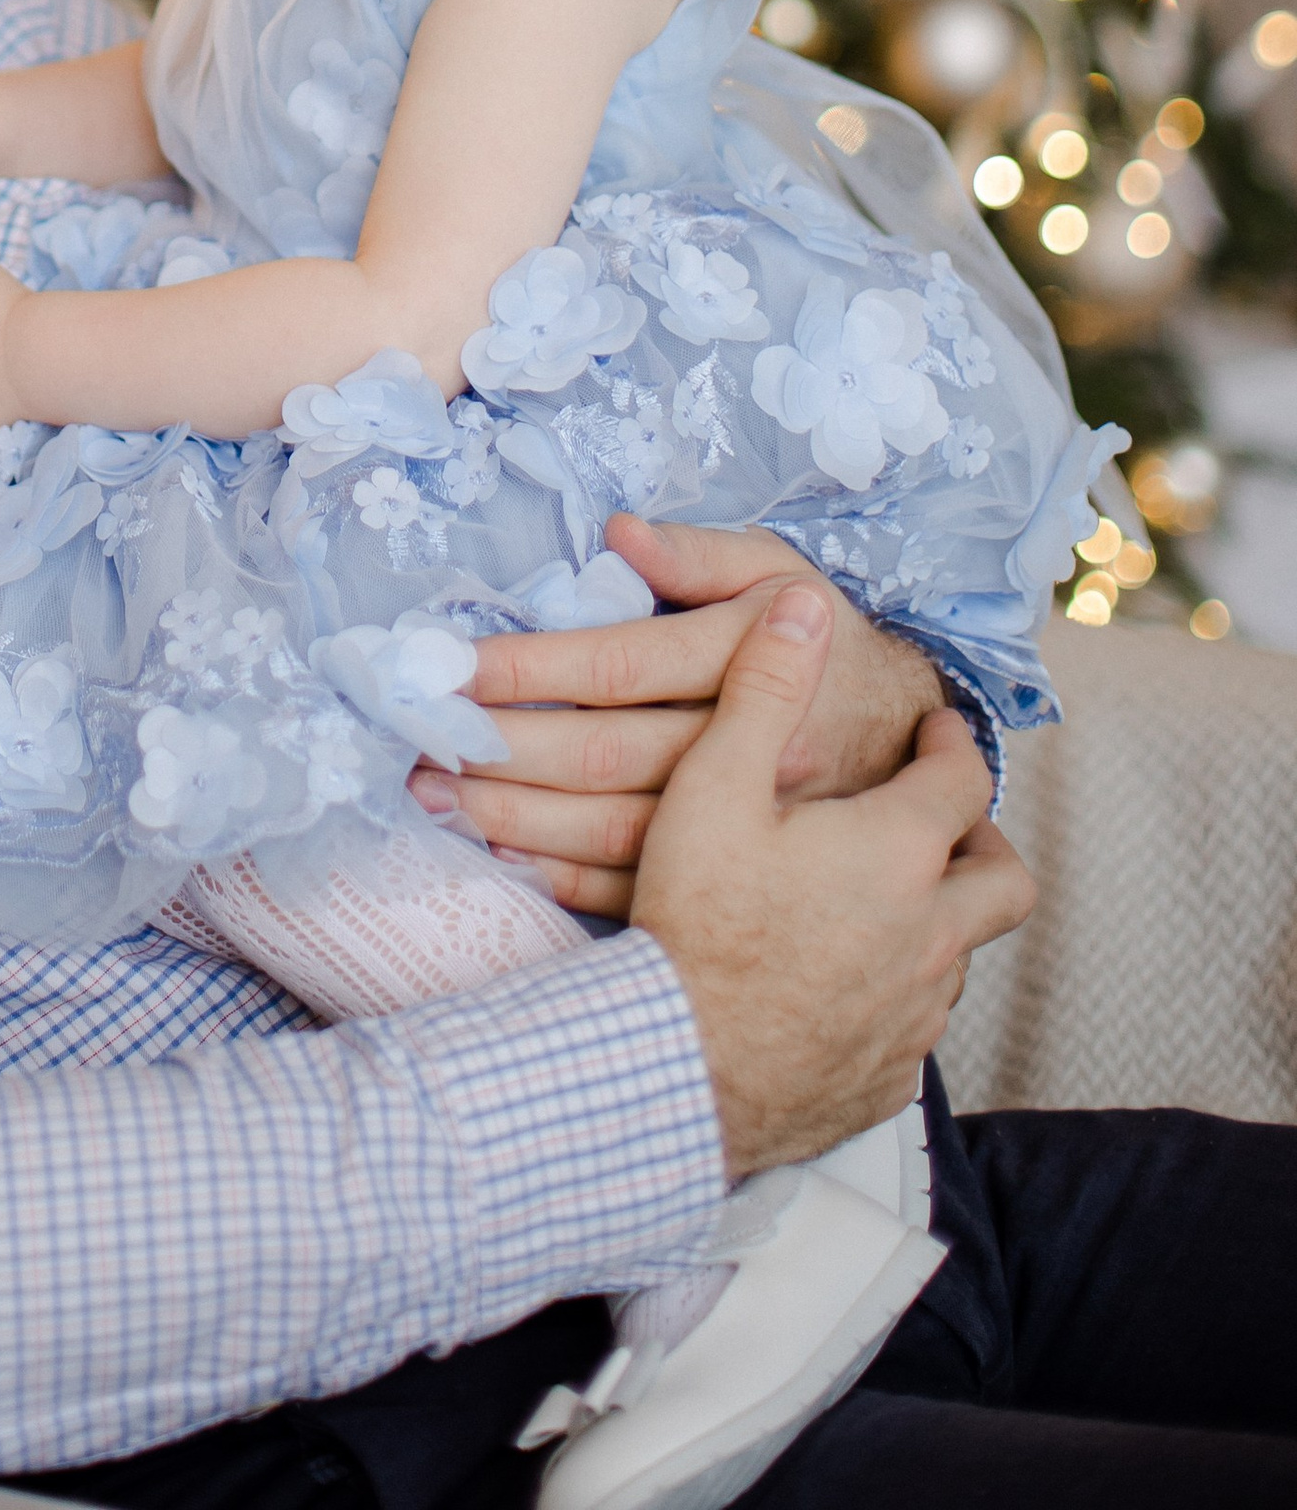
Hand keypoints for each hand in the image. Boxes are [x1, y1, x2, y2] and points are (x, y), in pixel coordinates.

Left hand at [418, 521, 943, 918]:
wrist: (913, 746)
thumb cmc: (822, 640)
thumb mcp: (780, 571)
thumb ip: (700, 553)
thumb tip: (618, 532)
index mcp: (746, 663)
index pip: (618, 667)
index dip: (531, 666)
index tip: (454, 665)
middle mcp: (743, 750)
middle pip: (602, 756)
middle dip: (502, 749)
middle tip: (420, 741)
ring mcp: (739, 825)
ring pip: (611, 829)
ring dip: (515, 819)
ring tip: (436, 799)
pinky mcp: (731, 873)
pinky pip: (639, 885)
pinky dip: (564, 878)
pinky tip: (504, 859)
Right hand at [633, 579, 1032, 1174]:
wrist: (679, 1072)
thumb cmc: (696, 922)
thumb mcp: (714, 786)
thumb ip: (765, 687)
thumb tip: (807, 602)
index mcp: (899, 854)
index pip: (962, 779)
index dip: (951, 744)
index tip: (935, 730)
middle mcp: (931, 937)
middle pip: (1005, 878)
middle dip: (983, 840)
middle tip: (944, 821)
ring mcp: (914, 1017)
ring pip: (959, 956)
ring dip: (935, 921)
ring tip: (880, 902)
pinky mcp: (886, 1082)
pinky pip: (914, 1028)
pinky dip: (895, 996)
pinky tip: (840, 987)